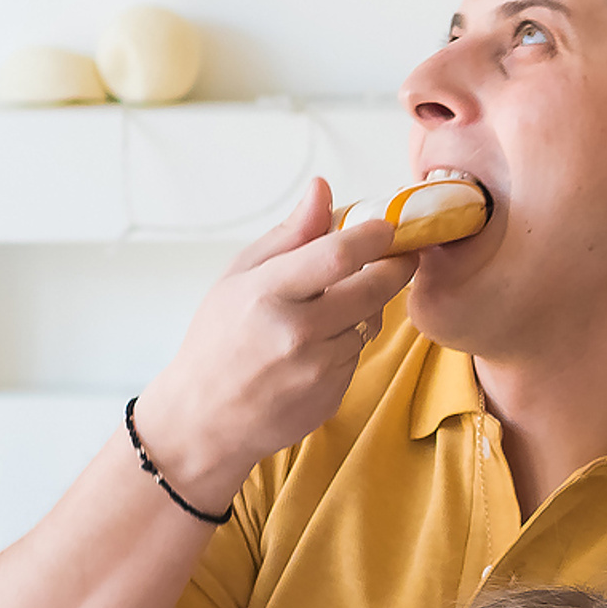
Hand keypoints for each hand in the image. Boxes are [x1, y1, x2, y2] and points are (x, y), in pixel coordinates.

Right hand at [132, 182, 418, 512]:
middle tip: (402, 255)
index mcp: (267, 293)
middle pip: (373, 288)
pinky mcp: (332, 393)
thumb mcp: (239, 277)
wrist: (204, 418)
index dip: (373, 236)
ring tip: (331, 309)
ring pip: (370, 322)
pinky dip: (348, 343)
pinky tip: (317, 348)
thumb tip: (323, 189)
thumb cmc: (218, 339)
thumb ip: (289, 235)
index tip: (389, 227)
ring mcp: (317, 367)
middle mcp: (295, 331)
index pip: (338, 255)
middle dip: (397, 267)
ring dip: (366, 309)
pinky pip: (358, 354)